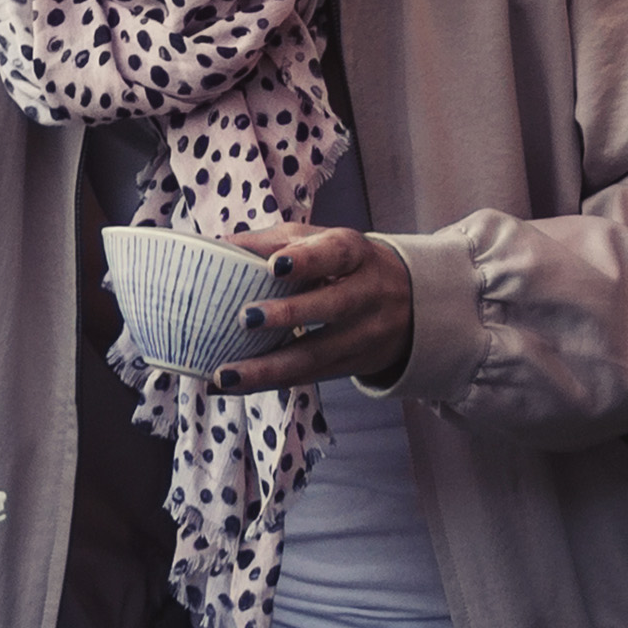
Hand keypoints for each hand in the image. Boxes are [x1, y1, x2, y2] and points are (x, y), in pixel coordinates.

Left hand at [214, 222, 411, 395]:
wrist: (412, 304)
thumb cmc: (346, 265)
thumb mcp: (320, 242)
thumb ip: (272, 242)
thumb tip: (215, 244)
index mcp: (357, 254)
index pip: (336, 254)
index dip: (308, 260)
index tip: (274, 266)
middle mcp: (368, 294)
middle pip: (333, 306)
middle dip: (289, 315)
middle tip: (245, 319)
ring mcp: (365, 335)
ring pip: (317, 355)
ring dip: (267, 368)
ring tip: (225, 373)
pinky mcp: (354, 365)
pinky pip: (309, 377)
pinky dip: (267, 383)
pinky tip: (231, 385)